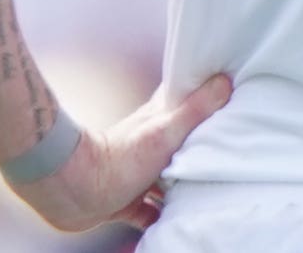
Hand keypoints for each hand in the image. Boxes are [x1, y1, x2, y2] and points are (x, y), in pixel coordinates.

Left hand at [11, 73, 232, 232]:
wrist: (73, 191)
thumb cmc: (119, 157)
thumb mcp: (165, 131)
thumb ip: (194, 109)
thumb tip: (225, 80)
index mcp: (159, 120)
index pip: (187, 100)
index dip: (205, 96)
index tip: (229, 95)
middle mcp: (150, 144)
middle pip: (183, 142)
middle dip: (202, 146)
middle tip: (230, 150)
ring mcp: (137, 174)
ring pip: (168, 177)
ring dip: (184, 184)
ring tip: (210, 190)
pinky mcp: (126, 201)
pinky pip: (150, 210)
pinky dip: (162, 216)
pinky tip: (176, 221)